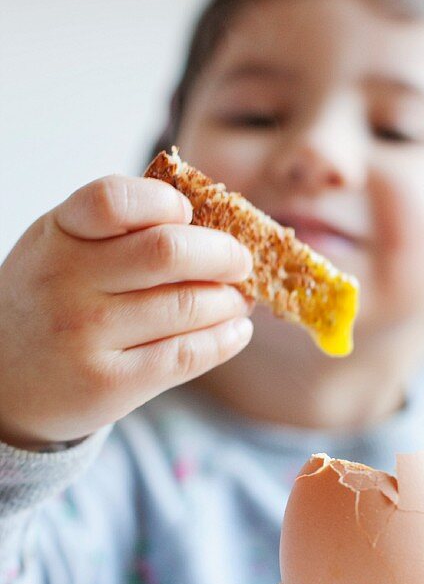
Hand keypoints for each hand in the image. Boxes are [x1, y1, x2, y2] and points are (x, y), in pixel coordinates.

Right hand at [0, 175, 253, 448]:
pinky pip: (185, 355)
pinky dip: (224, 340)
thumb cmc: (50, 299)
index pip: (114, 200)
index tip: (188, 213)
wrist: (2, 381)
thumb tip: (212, 221)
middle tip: (241, 261)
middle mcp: (66, 281)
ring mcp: (86, 335)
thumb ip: (117, 227)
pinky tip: (236, 331)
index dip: (164, 202)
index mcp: (58, 233)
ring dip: (230, 301)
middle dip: (223, 254)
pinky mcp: (108, 383)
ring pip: (187, 306)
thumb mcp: (60, 247)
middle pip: (168, 253)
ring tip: (238, 299)